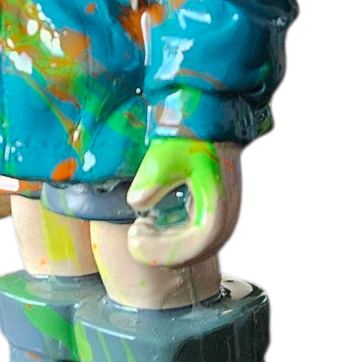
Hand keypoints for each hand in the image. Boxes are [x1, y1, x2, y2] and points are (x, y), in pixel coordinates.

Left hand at [125, 138, 241, 268]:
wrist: (210, 108)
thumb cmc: (192, 131)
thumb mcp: (166, 154)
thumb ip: (151, 180)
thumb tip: (138, 203)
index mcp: (218, 202)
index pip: (194, 246)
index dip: (162, 250)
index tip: (135, 235)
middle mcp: (227, 209)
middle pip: (200, 251)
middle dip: (165, 252)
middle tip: (136, 234)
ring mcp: (225, 206)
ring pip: (202, 244)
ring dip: (172, 245)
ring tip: (143, 227)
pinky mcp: (216, 200)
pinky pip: (200, 231)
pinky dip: (178, 235)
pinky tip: (155, 220)